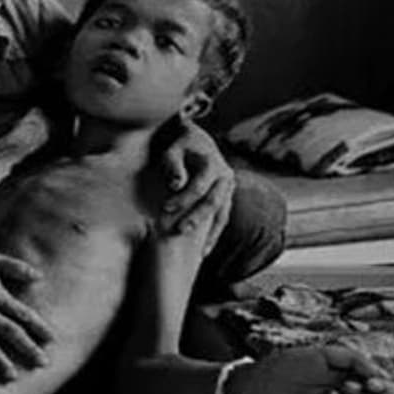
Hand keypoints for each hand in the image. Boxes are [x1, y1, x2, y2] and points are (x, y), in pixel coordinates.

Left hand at [158, 116, 235, 251]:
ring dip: (209, 233)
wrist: (196, 141)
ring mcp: (228, 189)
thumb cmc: (179, 147)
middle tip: (179, 231)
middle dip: (196, 218)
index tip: (165, 208)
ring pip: (221, 214)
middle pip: (213, 203)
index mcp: (213, 165)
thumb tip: (175, 185)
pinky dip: (213, 235)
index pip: (199, 186)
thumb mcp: (173, 151)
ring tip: (198, 253)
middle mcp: (225, 178)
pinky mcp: (226, 199)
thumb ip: (173, 166)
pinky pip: (222, 219)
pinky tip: (204, 251)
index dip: (182, 199)